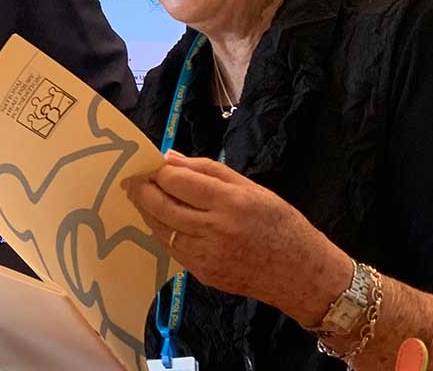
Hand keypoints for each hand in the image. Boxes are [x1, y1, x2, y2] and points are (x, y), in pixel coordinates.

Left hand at [123, 151, 351, 325]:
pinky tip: (161, 219)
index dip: (159, 171)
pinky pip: (172, 248)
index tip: (149, 163)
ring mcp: (206, 256)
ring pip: (161, 229)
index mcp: (231, 202)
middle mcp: (215, 230)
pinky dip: (162, 230)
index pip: (179, 182)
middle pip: (162, 206)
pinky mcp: (202, 273)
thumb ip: (208, 171)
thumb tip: (171, 158)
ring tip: (142, 196)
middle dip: (141, 190)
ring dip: (146, 211)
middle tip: (132, 179)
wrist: (300, 274)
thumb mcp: (252, 188)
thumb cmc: (281, 224)